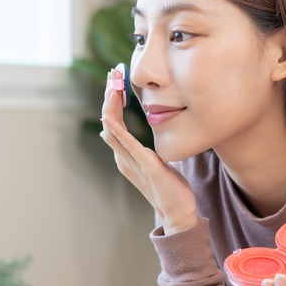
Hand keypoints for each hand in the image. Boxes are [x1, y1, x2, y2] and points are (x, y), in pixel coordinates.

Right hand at [100, 68, 197, 234]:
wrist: (177, 212)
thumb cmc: (170, 187)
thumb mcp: (156, 162)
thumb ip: (147, 150)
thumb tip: (147, 139)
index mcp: (125, 155)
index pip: (113, 121)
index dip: (113, 100)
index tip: (116, 79)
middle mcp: (122, 157)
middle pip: (108, 121)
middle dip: (109, 96)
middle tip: (112, 73)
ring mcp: (131, 162)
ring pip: (112, 129)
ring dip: (110, 105)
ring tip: (112, 84)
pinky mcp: (144, 165)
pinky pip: (126, 145)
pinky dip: (116, 130)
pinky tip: (110, 117)